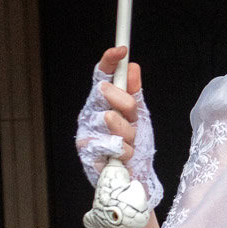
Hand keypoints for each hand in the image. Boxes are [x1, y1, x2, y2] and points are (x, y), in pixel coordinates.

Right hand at [77, 48, 142, 176]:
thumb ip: (135, 93)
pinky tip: (123, 158)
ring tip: (130, 144)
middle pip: (108, 91)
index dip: (109, 60)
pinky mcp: (87, 151)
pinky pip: (112, 144)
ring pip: (112, 119)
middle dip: (127, 104)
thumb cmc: (135, 146)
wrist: (134, 178)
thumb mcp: (140, 117)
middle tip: (133, 118)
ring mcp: (86, 130)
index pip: (101, 74)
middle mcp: (91, 112)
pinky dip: (125, 153)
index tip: (122, 49)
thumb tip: (133, 67)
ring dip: (129, 135)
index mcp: (103, 102)